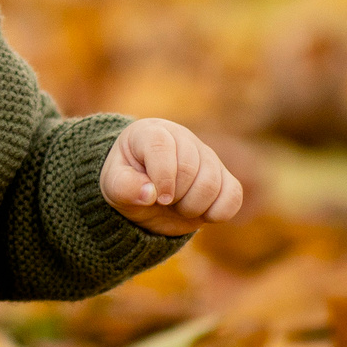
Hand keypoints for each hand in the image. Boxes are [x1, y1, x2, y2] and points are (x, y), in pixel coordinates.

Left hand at [100, 118, 242, 234]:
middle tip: (163, 201)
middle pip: (190, 169)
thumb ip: (124, 187)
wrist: (146, 191)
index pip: (163, 148)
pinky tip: (202, 213)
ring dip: (193, 207)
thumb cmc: (128, 182)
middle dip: (175, 196)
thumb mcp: (114, 186)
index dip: (163, 177)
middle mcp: (183, 138)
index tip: (158, 198)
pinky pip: (233, 195)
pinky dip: (219, 212)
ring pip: (212, 184)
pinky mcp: (223, 177)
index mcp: (152, 133)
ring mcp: (207, 156)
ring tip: (178, 205)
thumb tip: (148, 194)